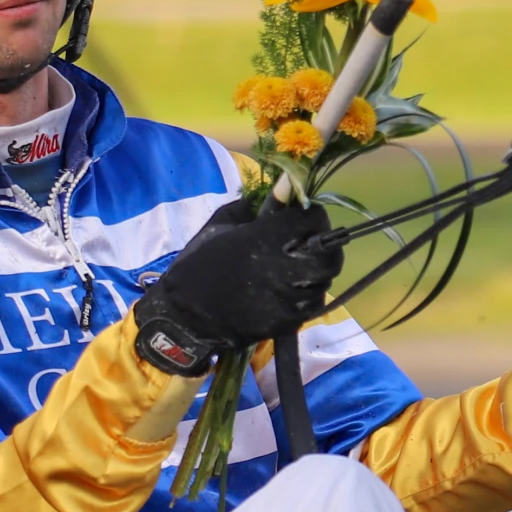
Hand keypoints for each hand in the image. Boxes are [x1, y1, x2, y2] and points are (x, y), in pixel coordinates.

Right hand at [132, 196, 342, 374]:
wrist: (183, 314)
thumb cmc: (199, 264)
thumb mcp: (221, 225)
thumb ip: (255, 207)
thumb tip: (285, 189)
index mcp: (263, 238)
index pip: (313, 221)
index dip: (314, 216)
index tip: (306, 217)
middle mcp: (280, 268)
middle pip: (329, 256)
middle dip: (324, 246)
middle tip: (310, 243)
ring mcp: (285, 299)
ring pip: (323, 282)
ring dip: (317, 272)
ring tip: (300, 267)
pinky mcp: (284, 322)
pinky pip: (310, 305)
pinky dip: (307, 295)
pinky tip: (291, 289)